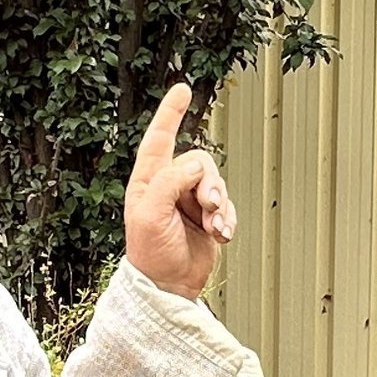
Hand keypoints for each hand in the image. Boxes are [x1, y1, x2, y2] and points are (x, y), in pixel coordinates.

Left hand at [123, 83, 234, 299]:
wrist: (168, 286)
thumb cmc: (150, 254)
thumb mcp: (150, 215)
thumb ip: (169, 183)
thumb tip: (195, 166)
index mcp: (148, 181)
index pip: (159, 139)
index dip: (170, 113)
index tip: (182, 90)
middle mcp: (169, 186)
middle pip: (200, 163)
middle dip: (209, 184)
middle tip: (208, 206)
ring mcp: (190, 201)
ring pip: (217, 183)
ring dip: (220, 205)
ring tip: (214, 227)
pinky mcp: (208, 217)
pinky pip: (227, 205)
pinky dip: (228, 219)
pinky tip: (221, 234)